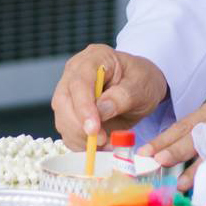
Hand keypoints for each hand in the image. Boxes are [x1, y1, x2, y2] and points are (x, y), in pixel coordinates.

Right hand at [52, 45, 169, 148]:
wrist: (141, 86)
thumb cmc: (142, 80)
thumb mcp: (141, 86)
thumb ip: (122, 97)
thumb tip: (100, 111)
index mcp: (94, 58)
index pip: (80, 82)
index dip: (83, 108)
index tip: (93, 129)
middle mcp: (75, 72)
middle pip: (64, 101)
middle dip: (79, 127)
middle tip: (102, 141)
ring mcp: (69, 91)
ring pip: (62, 118)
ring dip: (80, 138)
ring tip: (105, 145)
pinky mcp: (69, 110)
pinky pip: (67, 130)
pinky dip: (80, 143)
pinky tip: (99, 147)